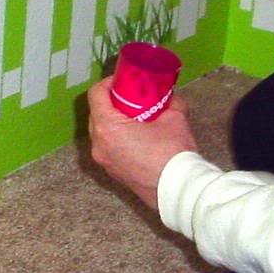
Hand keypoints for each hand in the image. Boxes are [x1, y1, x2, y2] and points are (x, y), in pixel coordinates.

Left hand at [86, 76, 198, 209]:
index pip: (96, 94)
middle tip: (131, 96)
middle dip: (112, 102)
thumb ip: (171, 101)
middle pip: (96, 113)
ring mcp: (103, 161)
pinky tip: (136, 135)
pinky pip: (107, 147)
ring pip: (100, 131)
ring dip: (113, 120)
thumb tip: (170, 95)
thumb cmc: (173, 153)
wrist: (178, 191)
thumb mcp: (175, 118)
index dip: (108, 83)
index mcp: (107, 128)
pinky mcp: (112, 172)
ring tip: (135, 116)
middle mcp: (98, 145)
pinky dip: (116, 137)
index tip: (123, 81)